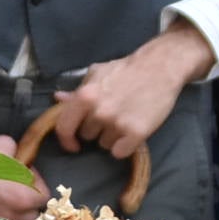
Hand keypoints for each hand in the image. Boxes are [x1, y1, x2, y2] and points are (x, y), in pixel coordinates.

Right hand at [0, 102, 49, 219]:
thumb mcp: (6, 145)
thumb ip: (21, 156)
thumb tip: (23, 160)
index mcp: (23, 197)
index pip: (44, 198)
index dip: (36, 185)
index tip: (26, 177)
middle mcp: (10, 217)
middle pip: (30, 215)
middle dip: (25, 203)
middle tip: (12, 189)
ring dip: (9, 215)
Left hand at [43, 26, 210, 160]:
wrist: (160, 67)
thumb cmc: (127, 69)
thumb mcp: (98, 73)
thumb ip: (78, 90)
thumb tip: (58, 99)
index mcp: (85, 96)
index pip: (64, 127)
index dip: (66, 139)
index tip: (72, 144)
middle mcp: (99, 111)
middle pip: (87, 135)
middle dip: (96, 128)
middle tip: (111, 114)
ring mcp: (117, 123)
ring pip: (104, 144)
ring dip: (112, 137)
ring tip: (124, 118)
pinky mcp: (136, 133)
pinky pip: (120, 152)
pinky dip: (125, 146)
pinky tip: (132, 132)